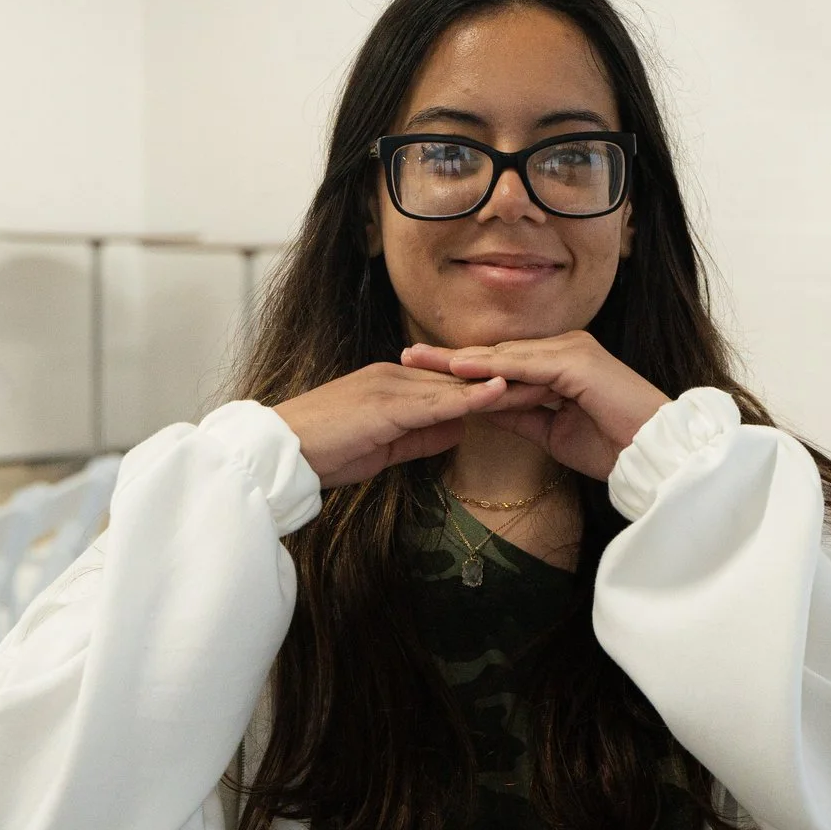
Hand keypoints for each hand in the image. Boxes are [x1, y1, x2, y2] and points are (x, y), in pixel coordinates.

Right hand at [275, 364, 548, 488]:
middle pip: (462, 376)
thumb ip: (422, 433)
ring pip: (455, 383)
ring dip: (499, 384)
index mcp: (395, 383)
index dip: (494, 385)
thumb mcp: (384, 445)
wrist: (276, 455)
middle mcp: (395, 375)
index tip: (535, 388)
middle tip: (554, 379)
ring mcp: (389, 385)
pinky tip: (499, 391)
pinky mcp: (383, 403)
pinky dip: (469, 396)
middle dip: (508, 379)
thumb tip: (459, 428)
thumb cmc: (324, 453)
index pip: (455, 383)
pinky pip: (435, 399)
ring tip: (544, 383)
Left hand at [401, 332, 668, 480]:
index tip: (423, 371)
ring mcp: (572, 350)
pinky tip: (461, 368)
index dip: (462, 368)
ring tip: (421, 359)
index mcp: (560, 363)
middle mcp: (564, 348)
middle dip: (451, 357)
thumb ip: (518, 413)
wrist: (655, 454)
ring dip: (462, 358)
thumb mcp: (551, 431)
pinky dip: (492, 366)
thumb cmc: (611, 446)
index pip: (501, 363)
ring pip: (506, 355)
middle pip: (497, 353)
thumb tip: (480, 408)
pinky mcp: (577, 362)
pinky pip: (525, 365)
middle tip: (407, 355)